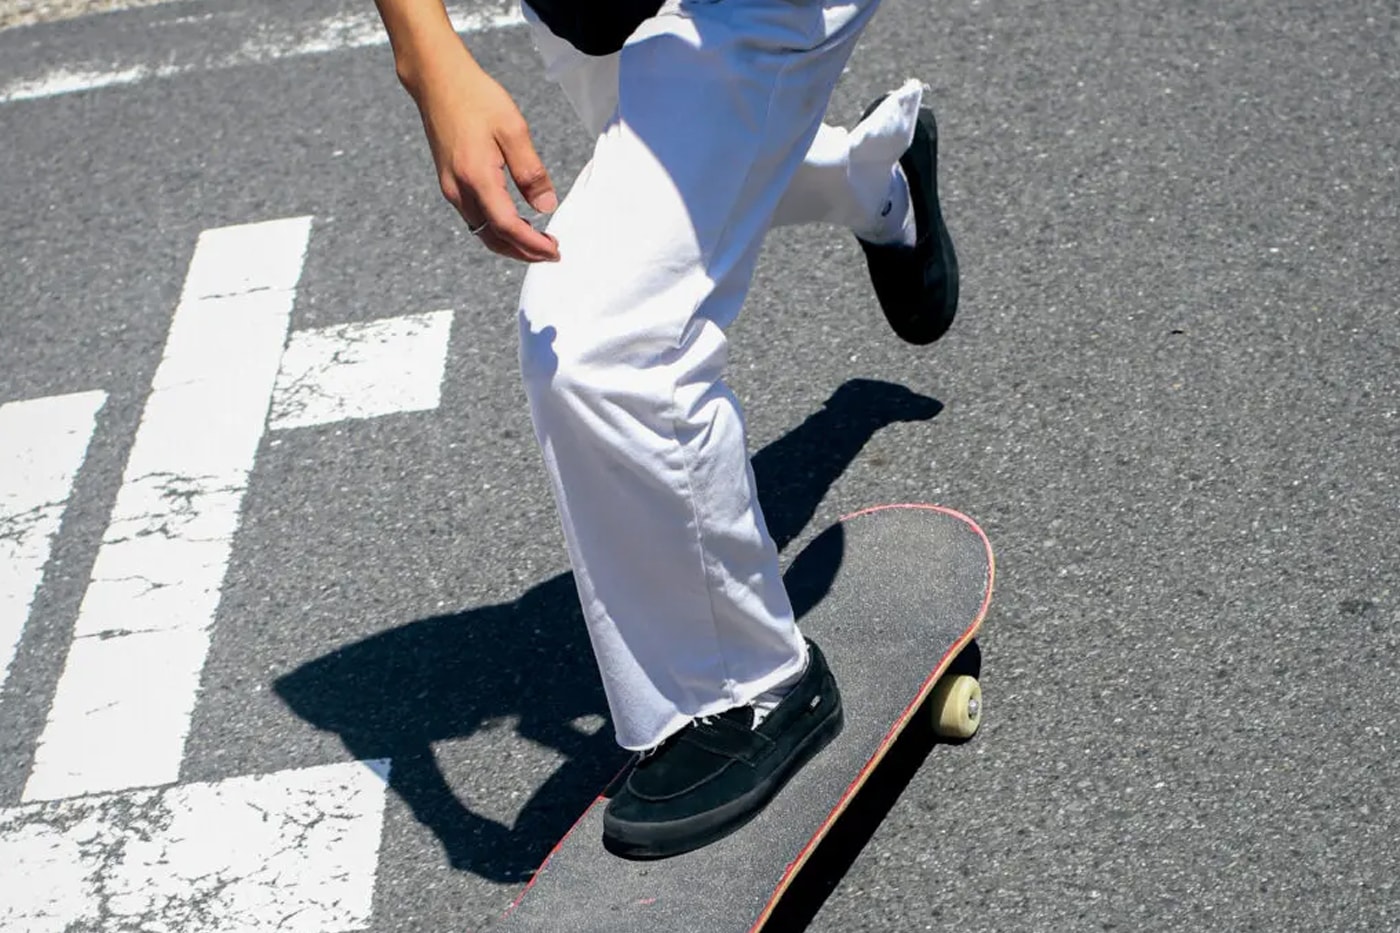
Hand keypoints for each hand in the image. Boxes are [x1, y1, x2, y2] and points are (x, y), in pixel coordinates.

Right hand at [412, 53, 560, 262]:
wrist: (437, 80)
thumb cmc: (475, 98)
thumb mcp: (513, 130)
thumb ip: (530, 172)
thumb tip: (546, 206)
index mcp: (477, 177)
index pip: (508, 227)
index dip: (532, 245)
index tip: (554, 250)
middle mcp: (460, 190)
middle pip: (493, 239)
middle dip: (523, 252)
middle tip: (550, 253)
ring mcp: (451, 188)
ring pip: (482, 232)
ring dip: (510, 243)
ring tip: (537, 242)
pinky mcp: (450, 183)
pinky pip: (475, 218)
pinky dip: (496, 229)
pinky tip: (514, 222)